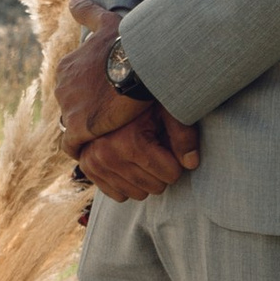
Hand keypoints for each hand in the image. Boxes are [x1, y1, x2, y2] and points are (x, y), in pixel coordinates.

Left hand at [52, 7, 127, 156]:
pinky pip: (73, 147)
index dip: (90, 95)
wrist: (138, 65)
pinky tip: (99, 153)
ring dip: (87, 133)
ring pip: (72, 127)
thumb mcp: (107, 21)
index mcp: (67, 66)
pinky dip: (84, 150)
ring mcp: (67, 108)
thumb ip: (89, 12)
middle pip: (72, 107)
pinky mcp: (77, 128)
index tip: (107, 101)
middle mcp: (61, 87)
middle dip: (87, 115)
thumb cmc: (127, 43)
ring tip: (108, 140)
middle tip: (112, 123)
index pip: (73, 87)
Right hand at [80, 106, 201, 200]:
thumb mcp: (168, 109)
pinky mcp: (88, 169)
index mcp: (130, 142)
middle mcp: (107, 155)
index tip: (169, 142)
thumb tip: (192, 164)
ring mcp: (94, 164)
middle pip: (156, 187)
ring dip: (144, 178)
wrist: (109, 85)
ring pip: (138, 194)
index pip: (172, 174)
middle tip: (156, 147)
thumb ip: (183, 135)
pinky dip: (127, 182)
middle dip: (161, 170)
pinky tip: (127, 160)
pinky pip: (118, 195)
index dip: (176, 159)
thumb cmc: (144, 97)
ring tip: (141, 151)